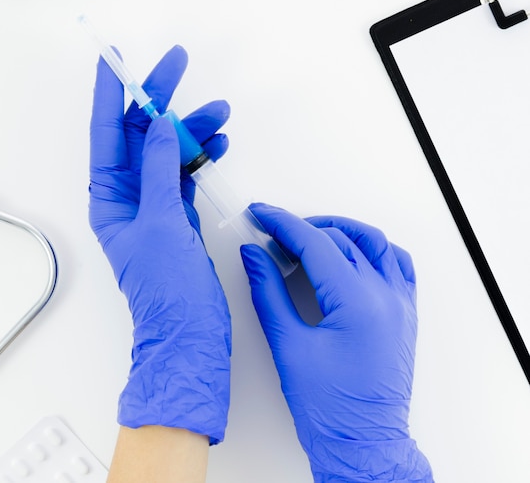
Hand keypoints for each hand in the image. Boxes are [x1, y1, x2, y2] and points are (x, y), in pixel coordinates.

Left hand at [89, 45, 231, 443]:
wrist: (191, 330)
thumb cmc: (166, 286)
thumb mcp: (161, 221)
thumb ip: (161, 169)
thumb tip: (162, 127)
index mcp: (110, 196)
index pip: (106, 133)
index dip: (109, 93)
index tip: (113, 58)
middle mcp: (128, 195)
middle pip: (142, 134)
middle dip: (158, 99)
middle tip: (177, 64)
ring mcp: (155, 202)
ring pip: (171, 151)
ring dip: (194, 129)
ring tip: (220, 112)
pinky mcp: (179, 213)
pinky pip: (188, 172)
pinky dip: (203, 156)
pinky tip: (219, 143)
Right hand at [240, 203, 432, 481]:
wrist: (364, 444)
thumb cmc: (330, 409)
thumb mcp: (288, 346)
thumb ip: (268, 292)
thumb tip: (254, 256)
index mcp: (357, 303)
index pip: (315, 243)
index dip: (283, 224)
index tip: (262, 214)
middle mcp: (385, 297)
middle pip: (341, 238)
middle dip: (302, 228)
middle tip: (273, 236)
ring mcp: (400, 303)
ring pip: (372, 242)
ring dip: (339, 230)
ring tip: (310, 234)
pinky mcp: (405, 312)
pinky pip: (397, 263)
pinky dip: (372, 249)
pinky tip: (351, 253)